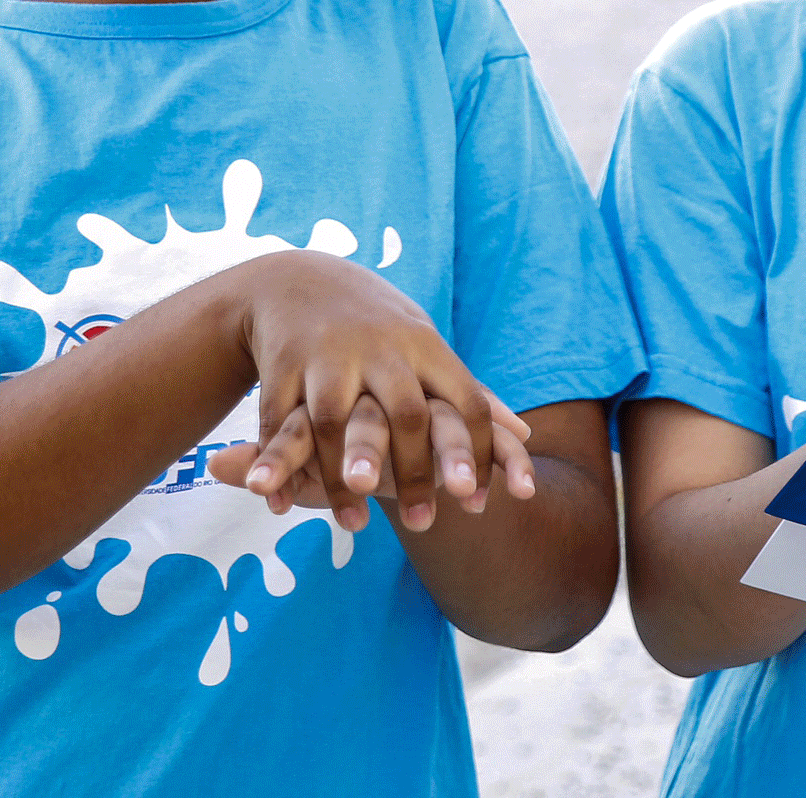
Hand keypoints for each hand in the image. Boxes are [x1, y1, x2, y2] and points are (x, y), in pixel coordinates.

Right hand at [224, 252, 510, 533]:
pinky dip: (279, 464)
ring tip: (356, 525)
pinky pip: (279, 419)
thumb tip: (526, 437)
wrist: (300, 279)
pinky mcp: (281, 362)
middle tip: (424, 526)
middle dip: (415, 471)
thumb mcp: (426, 350)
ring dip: (342, 478)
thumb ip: (471, 396)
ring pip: (334, 422)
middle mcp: (380, 348)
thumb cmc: (380, 330)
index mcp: (426, 346)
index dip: (476, 453)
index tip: (476, 502)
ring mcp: (327, 354)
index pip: (466, 402)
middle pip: (405, 414)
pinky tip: (283, 504)